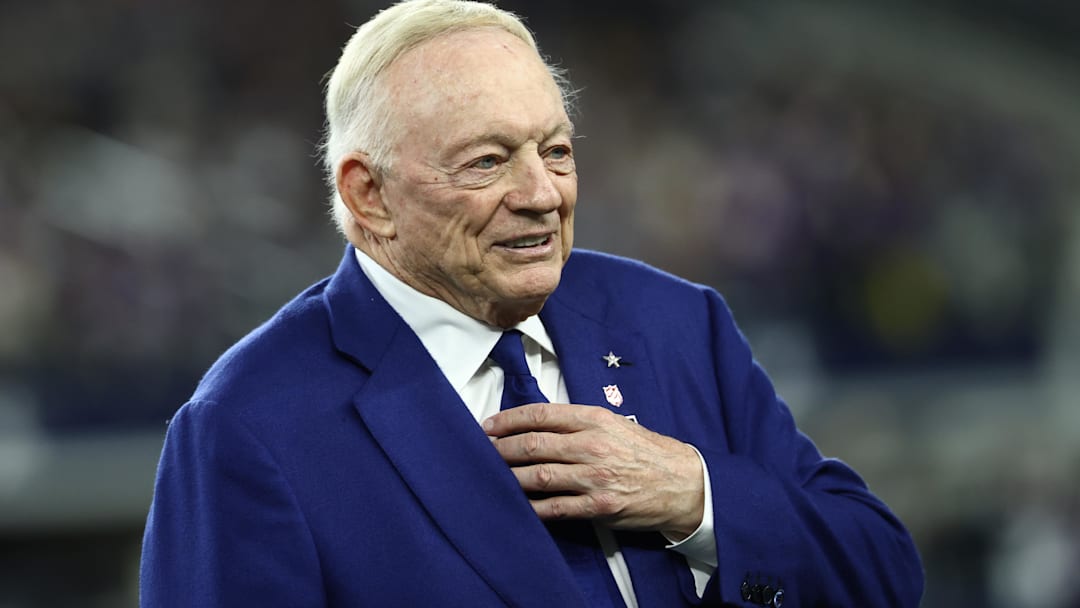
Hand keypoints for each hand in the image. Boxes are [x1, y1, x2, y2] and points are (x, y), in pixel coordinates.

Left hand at [482, 402, 704, 537]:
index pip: (541, 415)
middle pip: (533, 445)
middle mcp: (592, 446)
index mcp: (595, 420)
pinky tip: (518, 504)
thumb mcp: (615, 423)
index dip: (508, 420)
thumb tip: (539, 424)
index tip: (489, 425)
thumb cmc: (648, 451)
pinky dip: (532, 506)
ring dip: (509, 476)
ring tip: (493, 475)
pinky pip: (555, 507)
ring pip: (538, 476)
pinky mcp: (598, 507)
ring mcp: (594, 478)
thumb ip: (580, 422)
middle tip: (483, 451)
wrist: (684, 483)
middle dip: (500, 448)